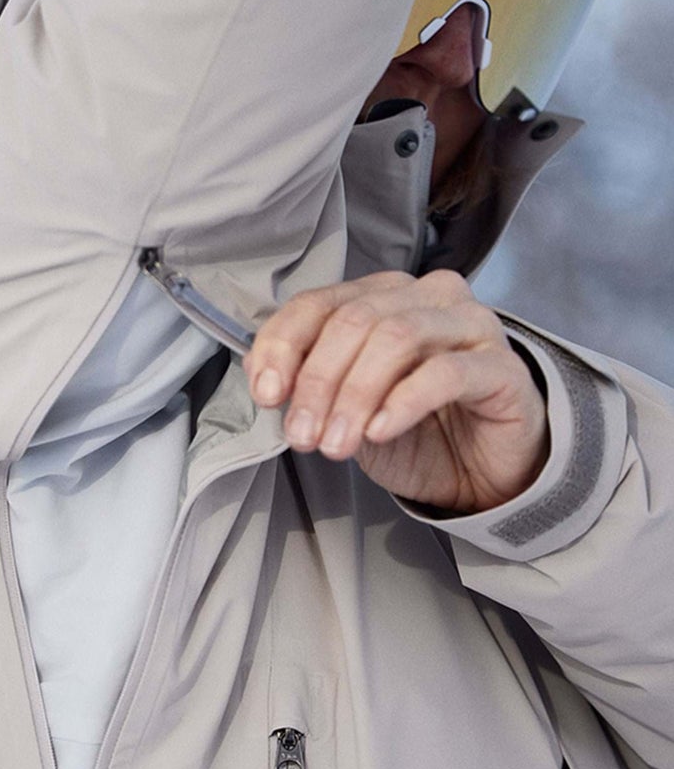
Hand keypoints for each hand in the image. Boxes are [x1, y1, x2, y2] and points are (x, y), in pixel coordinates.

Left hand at [242, 269, 549, 512]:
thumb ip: (311, 385)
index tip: (267, 395)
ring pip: (396, 338)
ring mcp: (470, 325)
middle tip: (302, 435)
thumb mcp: (348, 409)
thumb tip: (269, 383)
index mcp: (382, 296)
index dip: (284, 346)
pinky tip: (379, 432)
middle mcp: (427, 297)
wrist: (484, 472)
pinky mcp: (501, 366)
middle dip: (317, 382)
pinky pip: (445, 372)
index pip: (318, 303)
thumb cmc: (415, 432)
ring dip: (353, 395)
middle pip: (354, 321)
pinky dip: (402, 402)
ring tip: (335, 444)